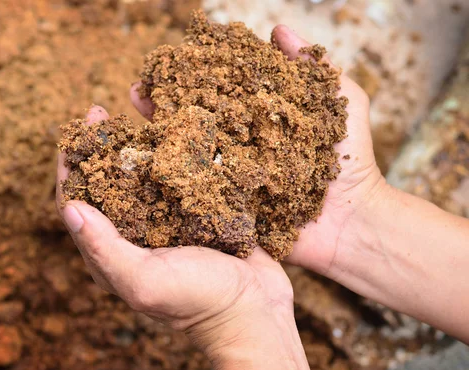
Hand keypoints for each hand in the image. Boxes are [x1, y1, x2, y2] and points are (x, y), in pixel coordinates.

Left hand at [57, 107, 317, 369]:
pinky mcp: (196, 212)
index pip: (76, 206)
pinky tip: (175, 128)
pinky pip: (178, 176)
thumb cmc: (198, 300)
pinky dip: (173, 152)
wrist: (255, 310)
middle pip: (105, 183)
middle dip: (99, 148)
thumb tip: (69, 209)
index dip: (69, 170)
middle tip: (98, 113)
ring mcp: (166, 222)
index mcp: (112, 254)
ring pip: (142, 174)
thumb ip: (106, 248)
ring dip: (134, 143)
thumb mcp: (145, 280)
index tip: (71, 136)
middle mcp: (135, 234)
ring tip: (133, 113)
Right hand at [130, 26, 387, 279]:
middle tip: (139, 86)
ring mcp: (230, 177)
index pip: (222, 91)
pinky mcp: (226, 208)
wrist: (354, 222)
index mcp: (260, 120)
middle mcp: (239, 146)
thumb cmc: (352, 162)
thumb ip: (314, 67)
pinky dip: (169, 177)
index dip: (197, 75)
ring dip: (158, 133)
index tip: (172, 59)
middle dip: (166, 101)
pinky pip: (194, 191)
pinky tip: (145, 161)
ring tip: (134, 113)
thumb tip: (277, 29)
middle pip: (196, 119)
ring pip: (187, 151)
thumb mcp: (342, 104)